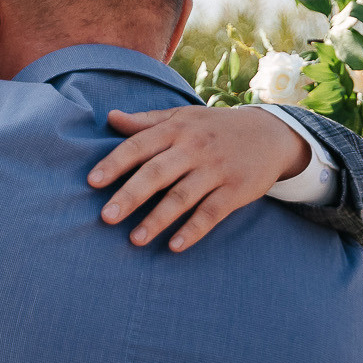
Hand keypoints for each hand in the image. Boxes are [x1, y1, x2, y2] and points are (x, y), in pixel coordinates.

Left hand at [89, 105, 307, 251]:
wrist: (270, 134)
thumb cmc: (215, 128)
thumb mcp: (183, 117)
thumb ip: (146, 121)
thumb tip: (110, 118)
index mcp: (177, 129)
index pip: (140, 145)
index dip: (115, 163)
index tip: (92, 182)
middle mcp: (194, 148)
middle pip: (157, 173)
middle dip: (130, 195)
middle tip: (106, 217)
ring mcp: (216, 170)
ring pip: (182, 197)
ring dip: (158, 219)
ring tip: (135, 239)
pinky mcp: (235, 191)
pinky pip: (211, 213)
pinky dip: (193, 230)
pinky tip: (175, 246)